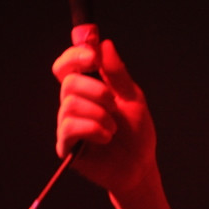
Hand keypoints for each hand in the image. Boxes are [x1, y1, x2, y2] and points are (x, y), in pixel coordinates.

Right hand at [52, 39, 155, 194]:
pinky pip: (70, 127)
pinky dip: (93, 128)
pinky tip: (106, 136)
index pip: (67, 65)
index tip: (92, 54)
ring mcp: (68, 125)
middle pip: (68, 81)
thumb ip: (117, 72)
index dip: (75, 54)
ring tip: (114, 127)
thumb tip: (104, 43)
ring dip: (99, 113)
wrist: (142, 165)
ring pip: (70, 104)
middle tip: (113, 102)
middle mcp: (73, 104)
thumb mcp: (133, 97)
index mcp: (87, 89)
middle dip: (95, 88)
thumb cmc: (137, 132)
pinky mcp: (67, 146)